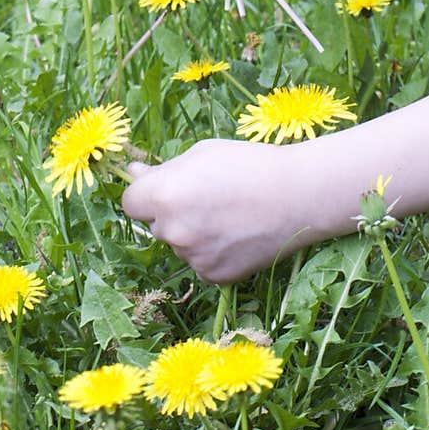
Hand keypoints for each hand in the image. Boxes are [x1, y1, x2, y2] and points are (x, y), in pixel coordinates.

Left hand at [121, 140, 310, 282]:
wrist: (297, 195)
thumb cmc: (248, 164)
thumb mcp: (202, 153)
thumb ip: (164, 169)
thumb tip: (133, 174)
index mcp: (164, 196)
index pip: (131, 204)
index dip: (146, 194)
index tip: (165, 188)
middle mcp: (173, 231)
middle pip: (157, 225)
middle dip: (173, 213)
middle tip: (209, 197)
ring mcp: (193, 258)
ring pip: (181, 244)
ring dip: (193, 233)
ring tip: (230, 214)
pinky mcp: (214, 276)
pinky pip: (201, 262)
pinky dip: (213, 251)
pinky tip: (237, 233)